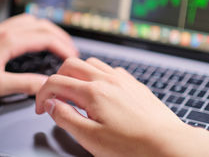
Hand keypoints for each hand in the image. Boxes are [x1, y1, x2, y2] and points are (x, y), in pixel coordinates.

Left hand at [0, 14, 77, 102]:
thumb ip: (24, 84)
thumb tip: (47, 83)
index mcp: (8, 41)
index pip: (45, 38)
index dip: (63, 47)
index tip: (72, 58)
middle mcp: (5, 30)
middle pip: (43, 26)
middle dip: (62, 38)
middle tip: (72, 51)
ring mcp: (0, 29)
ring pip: (34, 21)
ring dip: (51, 30)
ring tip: (60, 42)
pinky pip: (24, 23)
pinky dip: (38, 28)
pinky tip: (38, 37)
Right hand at [36, 58, 208, 156]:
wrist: (167, 142)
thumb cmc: (132, 145)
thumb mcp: (91, 138)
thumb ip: (66, 118)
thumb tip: (51, 104)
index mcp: (93, 92)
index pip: (56, 82)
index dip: (42, 94)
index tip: (42, 108)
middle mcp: (107, 79)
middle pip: (71, 64)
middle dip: (57, 78)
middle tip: (56, 98)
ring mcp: (122, 79)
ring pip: (91, 62)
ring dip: (77, 74)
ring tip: (77, 94)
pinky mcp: (134, 83)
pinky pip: (110, 69)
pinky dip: (98, 75)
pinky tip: (100, 92)